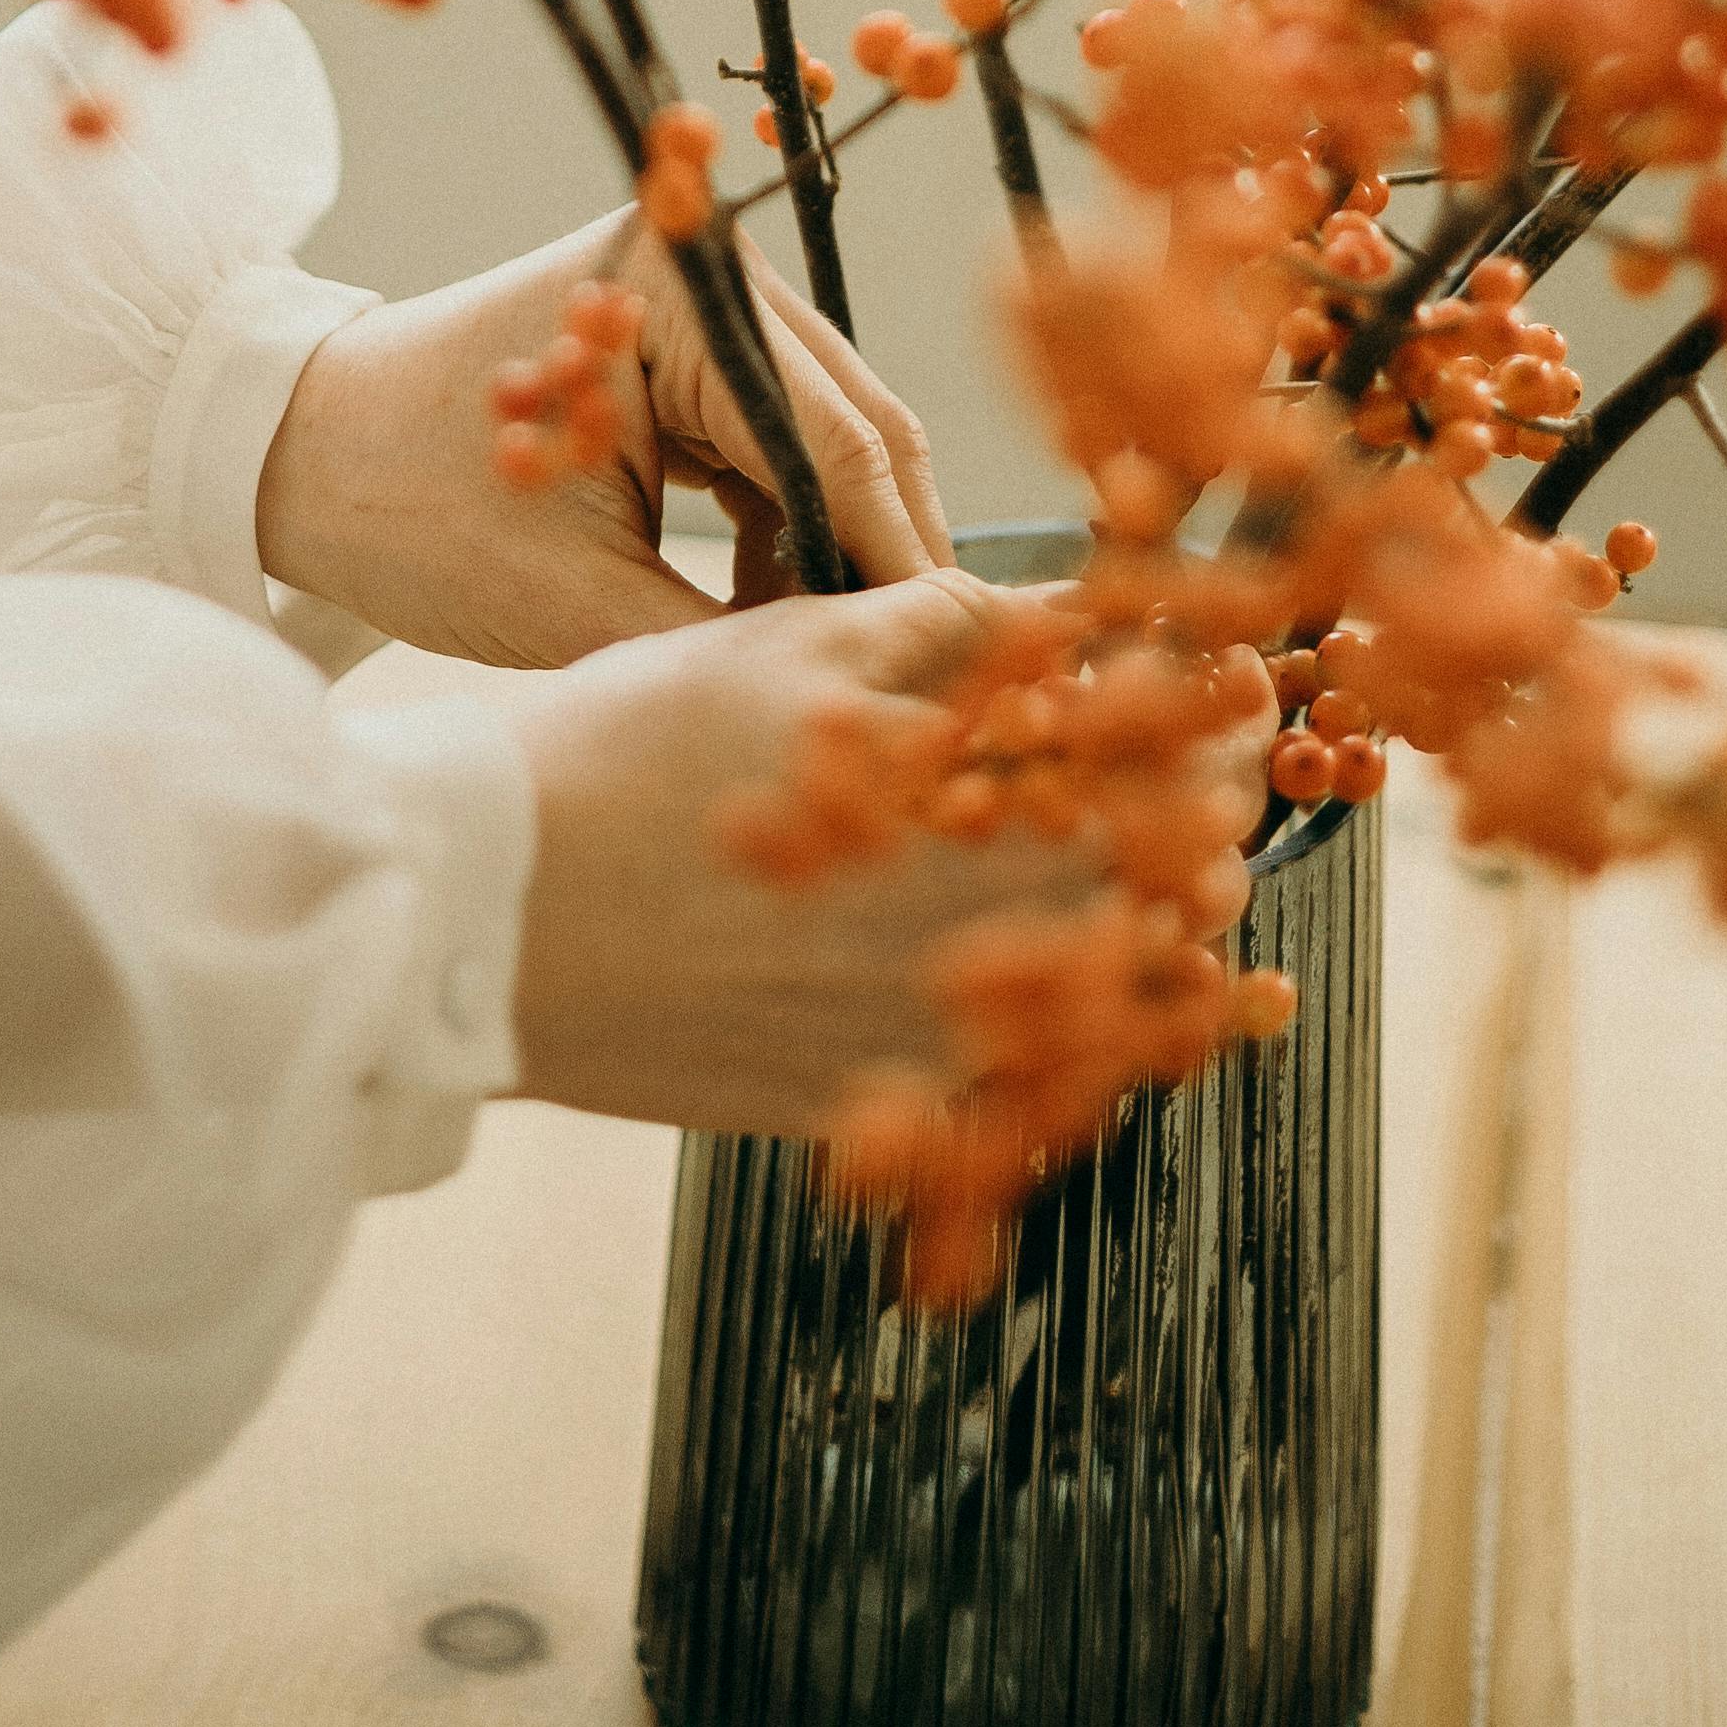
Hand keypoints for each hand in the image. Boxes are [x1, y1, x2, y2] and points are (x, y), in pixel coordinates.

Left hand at [256, 212, 950, 667]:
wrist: (285, 453)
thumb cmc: (407, 510)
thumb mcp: (574, 599)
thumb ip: (726, 641)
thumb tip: (858, 697)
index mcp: (684, 290)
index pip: (840, 441)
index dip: (898, 564)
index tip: (952, 668)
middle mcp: (707, 272)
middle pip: (854, 427)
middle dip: (880, 556)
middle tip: (915, 680)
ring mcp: (697, 306)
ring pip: (824, 443)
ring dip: (831, 551)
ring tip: (821, 663)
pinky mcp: (680, 351)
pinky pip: (771, 447)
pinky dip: (781, 534)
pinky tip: (764, 618)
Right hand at [501, 575, 1181, 1133]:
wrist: (480, 914)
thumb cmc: (623, 759)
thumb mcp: (788, 652)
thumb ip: (942, 631)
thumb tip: (1059, 614)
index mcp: (956, 804)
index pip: (1149, 763)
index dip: (1221, 720)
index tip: (1246, 687)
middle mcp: (960, 938)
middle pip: (1157, 891)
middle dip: (1207, 825)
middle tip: (1226, 779)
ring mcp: (919, 1042)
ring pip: (1114, 1012)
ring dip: (1179, 948)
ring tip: (1208, 901)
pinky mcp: (866, 1112)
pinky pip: (1027, 1104)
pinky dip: (1098, 1060)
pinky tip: (1132, 1031)